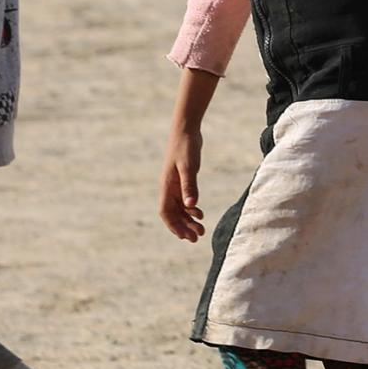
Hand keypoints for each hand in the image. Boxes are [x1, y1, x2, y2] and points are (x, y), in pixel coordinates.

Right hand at [159, 124, 204, 241]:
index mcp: (166, 186)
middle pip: (173, 214)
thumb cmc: (186, 147)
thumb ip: (190, 186)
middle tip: (197, 238)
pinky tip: (200, 214)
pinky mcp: (182, 180)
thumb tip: (191, 207)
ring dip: (188, 220)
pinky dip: (191, 209)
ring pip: (179, 208)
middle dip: (183, 227)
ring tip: (201, 230)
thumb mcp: (189, 167)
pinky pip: (184, 200)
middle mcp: (168, 188)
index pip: (166, 212)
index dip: (174, 226)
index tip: (185, 237)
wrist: (186, 130)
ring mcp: (174, 184)